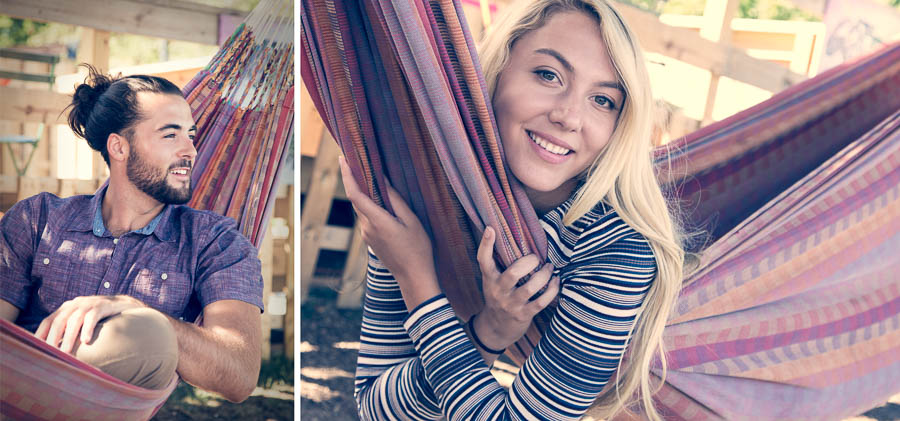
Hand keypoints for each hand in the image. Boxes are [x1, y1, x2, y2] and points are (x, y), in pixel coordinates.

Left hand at [35, 295, 145, 353]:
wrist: (126, 305)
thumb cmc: (102, 319)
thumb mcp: (82, 322)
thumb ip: (69, 331)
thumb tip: (54, 351)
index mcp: (67, 308)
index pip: (48, 321)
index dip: (40, 335)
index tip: (36, 350)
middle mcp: (75, 304)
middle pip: (58, 321)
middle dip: (53, 339)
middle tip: (50, 355)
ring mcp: (89, 303)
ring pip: (74, 320)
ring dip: (68, 337)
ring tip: (66, 353)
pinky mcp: (103, 305)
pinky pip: (92, 317)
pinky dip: (87, 329)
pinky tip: (86, 341)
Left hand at [338, 157, 440, 307]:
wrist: (413, 277)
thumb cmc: (418, 248)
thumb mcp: (411, 221)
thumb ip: (395, 200)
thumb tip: (383, 181)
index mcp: (377, 221)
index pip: (355, 194)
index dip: (347, 175)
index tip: (343, 158)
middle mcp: (367, 228)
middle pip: (357, 199)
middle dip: (356, 180)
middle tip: (359, 160)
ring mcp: (366, 235)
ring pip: (363, 209)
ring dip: (366, 194)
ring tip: (374, 179)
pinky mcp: (370, 240)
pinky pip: (368, 218)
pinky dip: (371, 206)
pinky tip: (382, 203)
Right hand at [474, 227, 559, 350]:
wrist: (496, 328)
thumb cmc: (498, 297)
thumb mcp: (492, 281)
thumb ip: (498, 263)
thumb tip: (505, 235)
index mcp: (490, 279)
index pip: (483, 260)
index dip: (486, 244)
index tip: (491, 229)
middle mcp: (498, 291)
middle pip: (513, 273)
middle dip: (529, 262)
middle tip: (537, 258)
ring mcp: (511, 304)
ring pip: (530, 288)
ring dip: (544, 275)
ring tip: (550, 267)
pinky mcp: (524, 314)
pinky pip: (541, 301)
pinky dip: (552, 290)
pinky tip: (555, 281)